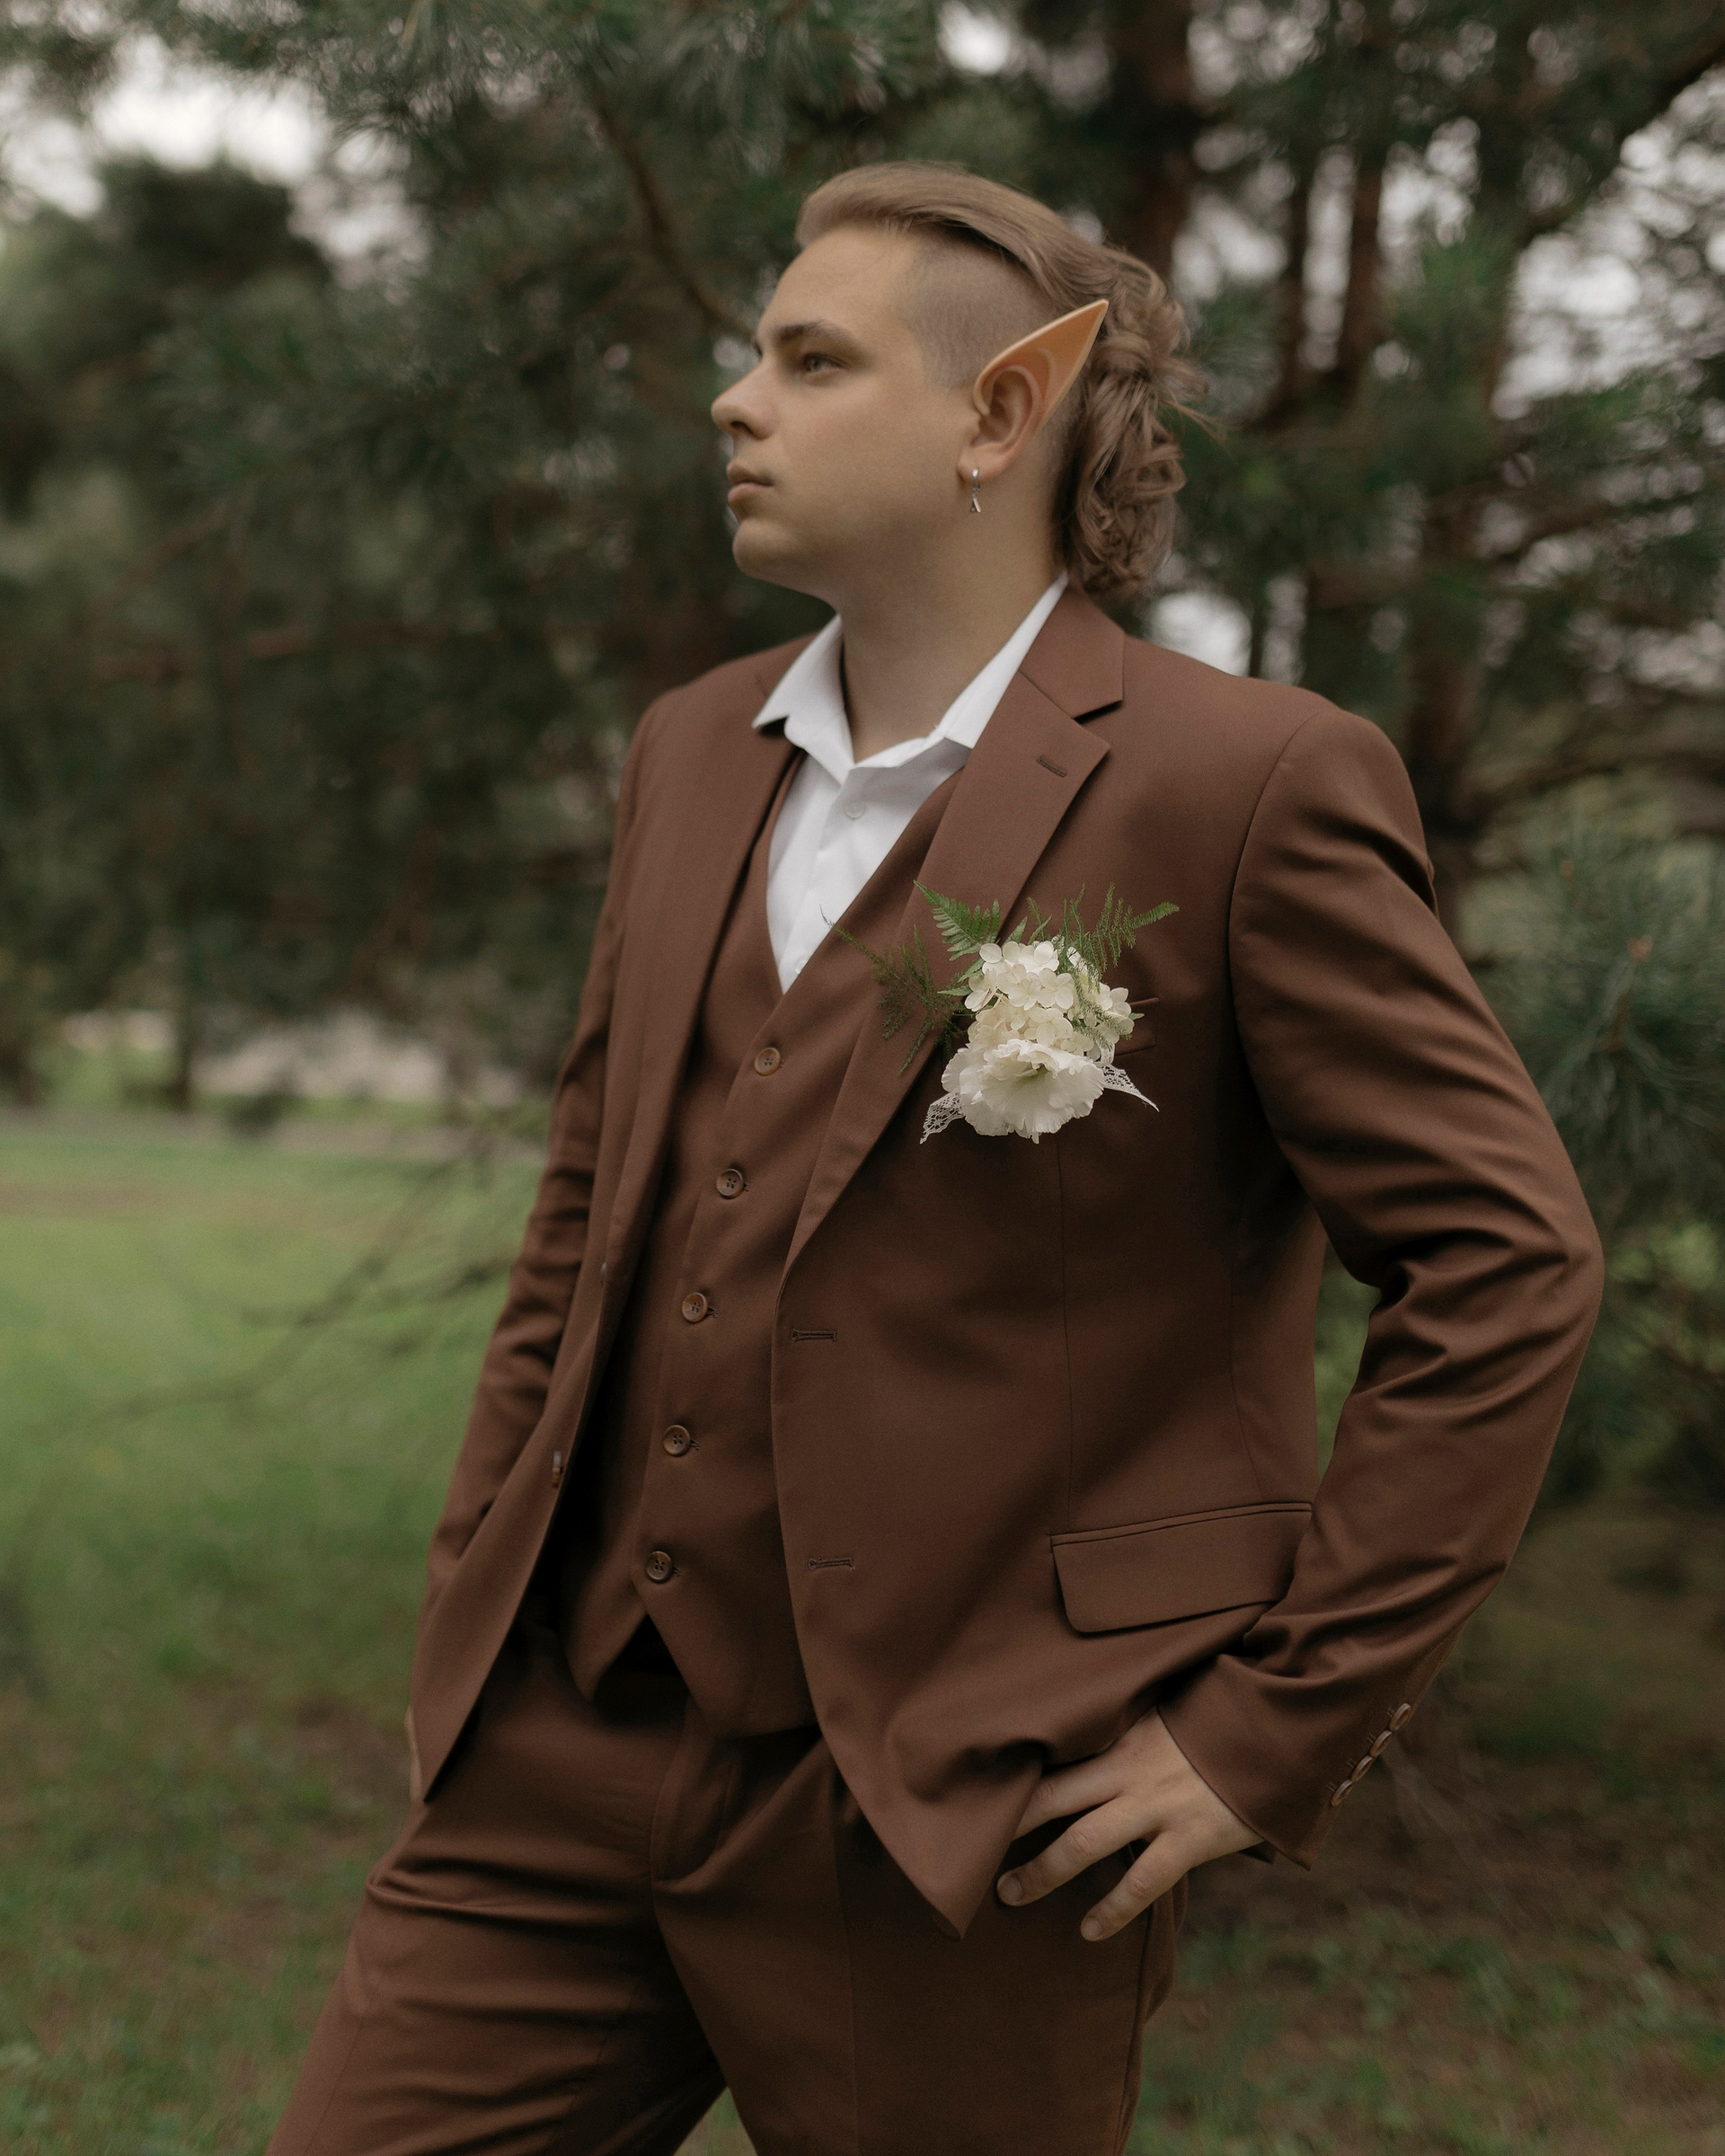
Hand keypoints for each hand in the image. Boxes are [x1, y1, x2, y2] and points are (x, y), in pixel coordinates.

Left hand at [996, 1709, 1259, 1940]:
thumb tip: (1085, 1732)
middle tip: (970, 1855)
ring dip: (1043, 1872)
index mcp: (1119, 1738)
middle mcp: (1128, 1772)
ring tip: (1011, 1895)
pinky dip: (1112, 1909)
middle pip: (1051, 1799)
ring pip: (1084, 1844)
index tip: (973, 1795)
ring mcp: (1157, 1807)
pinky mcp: (1191, 1839)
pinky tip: (1088, 1931)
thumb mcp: (1164, 1710)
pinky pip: (1142, 1882)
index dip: (1011, 1780)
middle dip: (1008, 1829)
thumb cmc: (1217, 1718)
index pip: (1051, 1758)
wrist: (1276, 1731)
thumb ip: (1125, 1725)